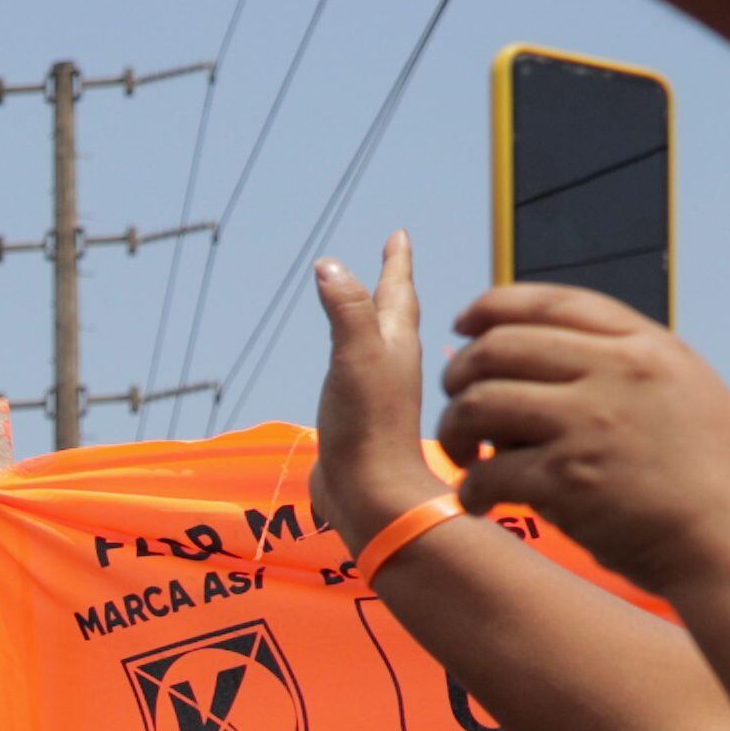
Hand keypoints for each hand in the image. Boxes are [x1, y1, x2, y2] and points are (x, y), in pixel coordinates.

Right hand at [311, 231, 453, 547]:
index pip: (397, 292)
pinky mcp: (361, 420)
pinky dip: (353, 359)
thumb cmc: (369, 427)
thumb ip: (345, 311)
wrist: (371, 495)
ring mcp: (378, 394)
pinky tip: (349, 368)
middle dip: (390, 286)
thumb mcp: (356, 357)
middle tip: (392, 260)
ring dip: (374, 322)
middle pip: (394, 315)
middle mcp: (392, 365)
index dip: (396, 262)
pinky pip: (358, 376)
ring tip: (370, 308)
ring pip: (379, 345)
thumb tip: (330, 266)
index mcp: (396, 345)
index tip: (399, 235)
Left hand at [434, 283, 729, 593]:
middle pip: (498, 347)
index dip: (493, 307)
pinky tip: (477, 502)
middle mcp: (617, 373)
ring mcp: (590, 424)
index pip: (550, 303)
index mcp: (647, 347)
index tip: (464, 324)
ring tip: (462, 455)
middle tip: (456, 406)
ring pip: (479, 403)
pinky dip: (470, 488)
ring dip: (453, 429)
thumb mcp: (688, 395)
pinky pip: (487, 471)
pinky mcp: (568, 481)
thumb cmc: (719, 482)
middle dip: (460, 373)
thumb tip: (551, 358)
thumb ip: (626, 369)